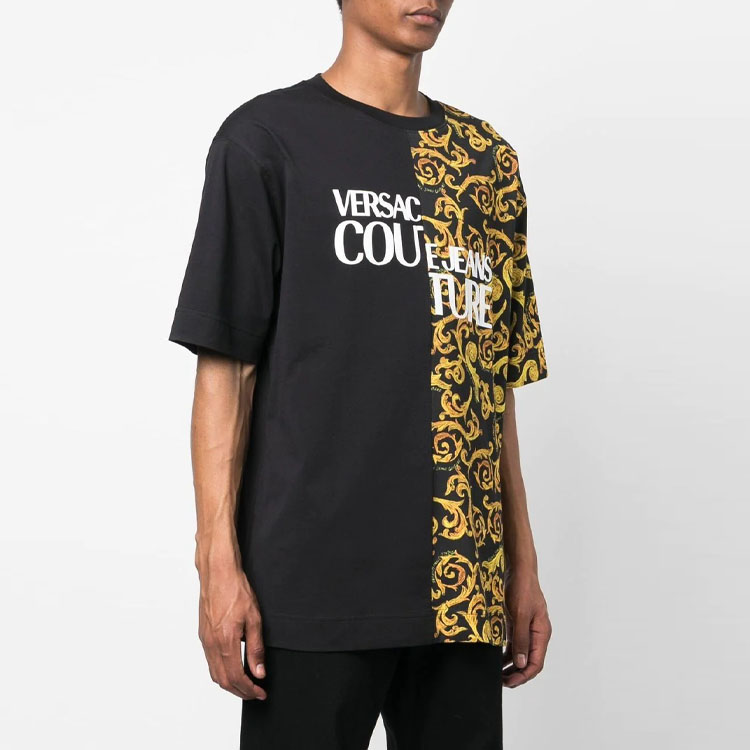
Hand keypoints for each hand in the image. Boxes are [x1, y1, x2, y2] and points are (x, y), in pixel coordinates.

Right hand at [198, 566, 266, 699]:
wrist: (217, 573)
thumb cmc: (236, 590)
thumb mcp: (254, 618)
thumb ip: (256, 648)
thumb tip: (259, 672)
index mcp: (225, 641)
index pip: (237, 677)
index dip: (249, 689)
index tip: (260, 693)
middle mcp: (212, 644)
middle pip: (223, 680)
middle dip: (240, 691)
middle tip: (255, 693)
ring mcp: (205, 640)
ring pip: (215, 673)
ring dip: (230, 684)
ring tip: (246, 684)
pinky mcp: (203, 635)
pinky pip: (210, 662)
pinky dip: (222, 672)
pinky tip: (233, 668)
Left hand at [503, 567, 551, 687]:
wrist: (519, 569)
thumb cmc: (522, 589)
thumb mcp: (521, 615)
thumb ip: (521, 639)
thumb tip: (522, 664)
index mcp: (542, 633)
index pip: (536, 663)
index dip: (524, 676)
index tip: (509, 682)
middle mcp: (537, 633)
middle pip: (529, 661)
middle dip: (517, 674)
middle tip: (501, 682)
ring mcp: (528, 628)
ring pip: (521, 654)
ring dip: (511, 665)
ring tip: (498, 674)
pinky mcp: (518, 622)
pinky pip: (514, 643)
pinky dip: (507, 653)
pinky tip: (497, 659)